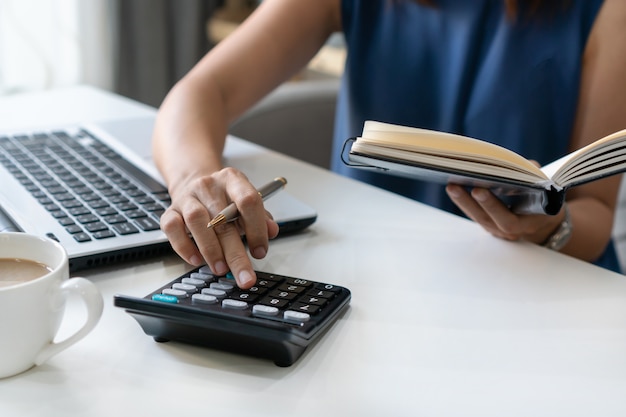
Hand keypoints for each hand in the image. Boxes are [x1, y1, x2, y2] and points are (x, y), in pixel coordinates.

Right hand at [159, 167, 279, 288]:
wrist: (193, 182)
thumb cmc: (224, 198)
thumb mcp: (246, 201)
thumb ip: (261, 217)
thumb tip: (272, 232)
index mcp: (232, 180)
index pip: (248, 201)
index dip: (257, 229)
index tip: (260, 252)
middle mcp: (208, 186)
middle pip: (223, 219)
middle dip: (236, 254)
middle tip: (244, 276)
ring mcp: (187, 197)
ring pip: (197, 221)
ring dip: (211, 250)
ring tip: (221, 269)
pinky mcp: (170, 210)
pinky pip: (172, 228)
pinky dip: (184, 246)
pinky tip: (196, 260)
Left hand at [445, 184, 564, 244]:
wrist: (543, 222)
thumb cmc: (545, 199)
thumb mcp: (547, 189)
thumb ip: (533, 177)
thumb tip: (520, 164)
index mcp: (528, 224)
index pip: (507, 220)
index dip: (492, 206)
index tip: (478, 190)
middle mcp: (510, 231)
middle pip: (485, 219)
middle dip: (469, 202)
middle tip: (455, 186)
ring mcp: (497, 230)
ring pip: (477, 217)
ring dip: (462, 201)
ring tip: (451, 185)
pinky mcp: (489, 224)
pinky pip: (475, 214)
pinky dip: (464, 202)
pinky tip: (455, 188)